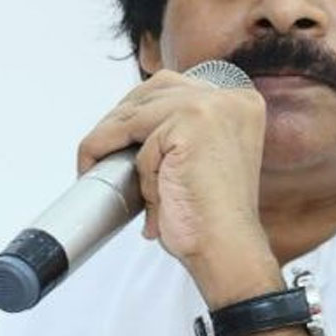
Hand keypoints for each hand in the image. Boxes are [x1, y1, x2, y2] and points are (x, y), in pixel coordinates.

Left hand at [77, 70, 281, 305]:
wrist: (226, 248)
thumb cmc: (213, 216)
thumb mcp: (200, 158)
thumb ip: (179, 132)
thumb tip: (130, 127)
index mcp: (240, 102)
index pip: (173, 87)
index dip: (139, 109)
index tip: (119, 132)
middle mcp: (229, 98)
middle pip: (151, 91)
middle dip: (119, 121)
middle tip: (98, 152)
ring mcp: (211, 107)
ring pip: (135, 114)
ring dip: (108, 141)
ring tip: (96, 167)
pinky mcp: (190, 123)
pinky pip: (136, 139)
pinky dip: (126, 164)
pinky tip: (132, 188)